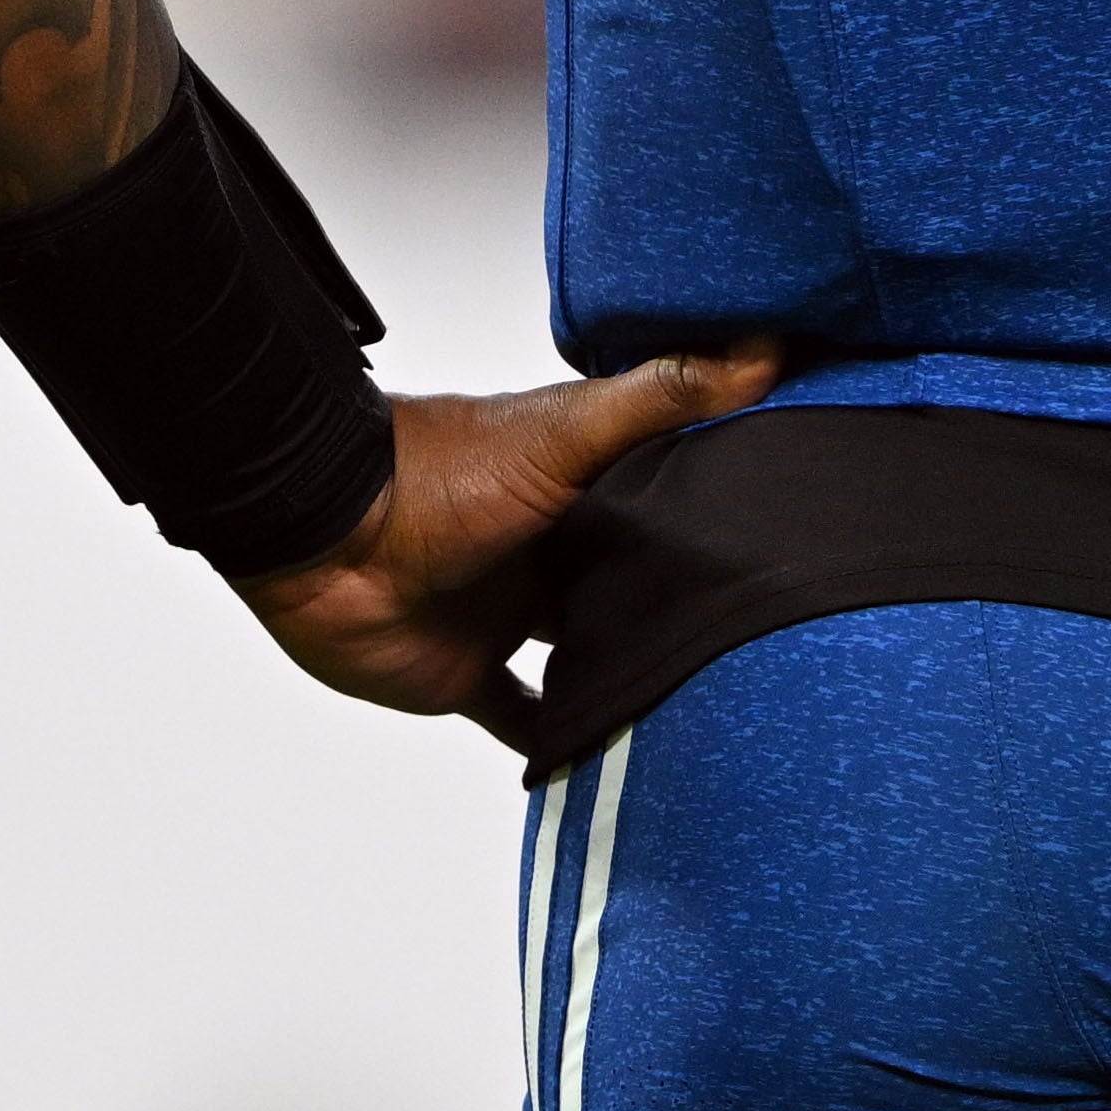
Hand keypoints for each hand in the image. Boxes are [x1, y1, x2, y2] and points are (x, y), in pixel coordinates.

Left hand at [233, 350, 784, 747]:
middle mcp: (542, 552)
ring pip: (582, 652)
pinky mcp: (466, 674)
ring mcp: (503, 615)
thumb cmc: (436, 473)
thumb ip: (657, 399)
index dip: (713, 520)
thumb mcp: (564, 431)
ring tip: (707, 708)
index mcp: (569, 490)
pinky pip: (522, 717)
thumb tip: (762, 351)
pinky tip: (611, 759)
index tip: (787, 541)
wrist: (324, 540)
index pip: (658, 504)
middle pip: (623, 584)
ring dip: (624, 673)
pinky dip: (560, 740)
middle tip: (758, 644)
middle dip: (672, 608)